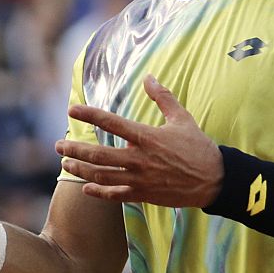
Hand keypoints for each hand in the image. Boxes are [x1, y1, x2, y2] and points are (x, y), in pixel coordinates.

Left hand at [56, 75, 223, 207]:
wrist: (215, 180)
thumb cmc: (198, 147)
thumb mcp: (182, 118)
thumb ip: (163, 97)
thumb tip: (149, 77)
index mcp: (147, 136)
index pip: (112, 122)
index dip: (90, 114)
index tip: (72, 109)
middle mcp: (140, 158)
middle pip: (99, 154)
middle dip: (75, 149)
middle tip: (58, 145)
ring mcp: (140, 179)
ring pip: (103, 175)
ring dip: (81, 170)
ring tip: (66, 163)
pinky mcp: (144, 195)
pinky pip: (116, 195)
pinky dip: (98, 192)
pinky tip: (85, 188)